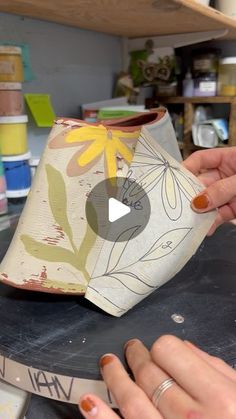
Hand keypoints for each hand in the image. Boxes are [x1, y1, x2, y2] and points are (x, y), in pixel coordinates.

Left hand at [78, 335, 235, 418]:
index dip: (162, 347)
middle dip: (137, 356)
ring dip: (114, 377)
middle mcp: (193, 416)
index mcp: (218, 396)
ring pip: (131, 399)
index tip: (160, 350)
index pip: (170, 351)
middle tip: (131, 349)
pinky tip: (89, 402)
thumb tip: (187, 348)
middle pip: (149, 372)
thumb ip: (217, 370)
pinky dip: (101, 417)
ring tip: (108, 364)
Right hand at [182, 147, 235, 233]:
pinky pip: (217, 215)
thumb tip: (199, 201)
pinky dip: (211, 222)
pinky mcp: (233, 210)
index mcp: (228, 158)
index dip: (186, 169)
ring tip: (190, 221)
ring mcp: (228, 194)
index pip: (200, 160)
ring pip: (207, 202)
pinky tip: (206, 228)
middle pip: (200, 183)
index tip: (174, 181)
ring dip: (199, 212)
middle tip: (179, 207)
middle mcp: (225, 175)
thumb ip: (223, 189)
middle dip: (191, 195)